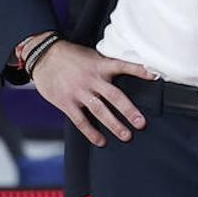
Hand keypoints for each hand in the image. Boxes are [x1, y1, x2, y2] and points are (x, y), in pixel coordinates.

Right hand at [28, 41, 155, 146]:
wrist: (43, 56)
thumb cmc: (70, 56)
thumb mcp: (91, 55)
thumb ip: (105, 65)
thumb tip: (124, 72)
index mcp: (100, 65)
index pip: (122, 66)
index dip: (138, 70)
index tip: (154, 76)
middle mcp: (92, 78)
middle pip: (114, 96)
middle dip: (129, 110)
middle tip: (141, 123)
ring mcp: (79, 91)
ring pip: (100, 111)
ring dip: (114, 125)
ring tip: (127, 136)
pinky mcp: (67, 102)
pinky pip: (81, 120)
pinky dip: (91, 132)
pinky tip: (100, 141)